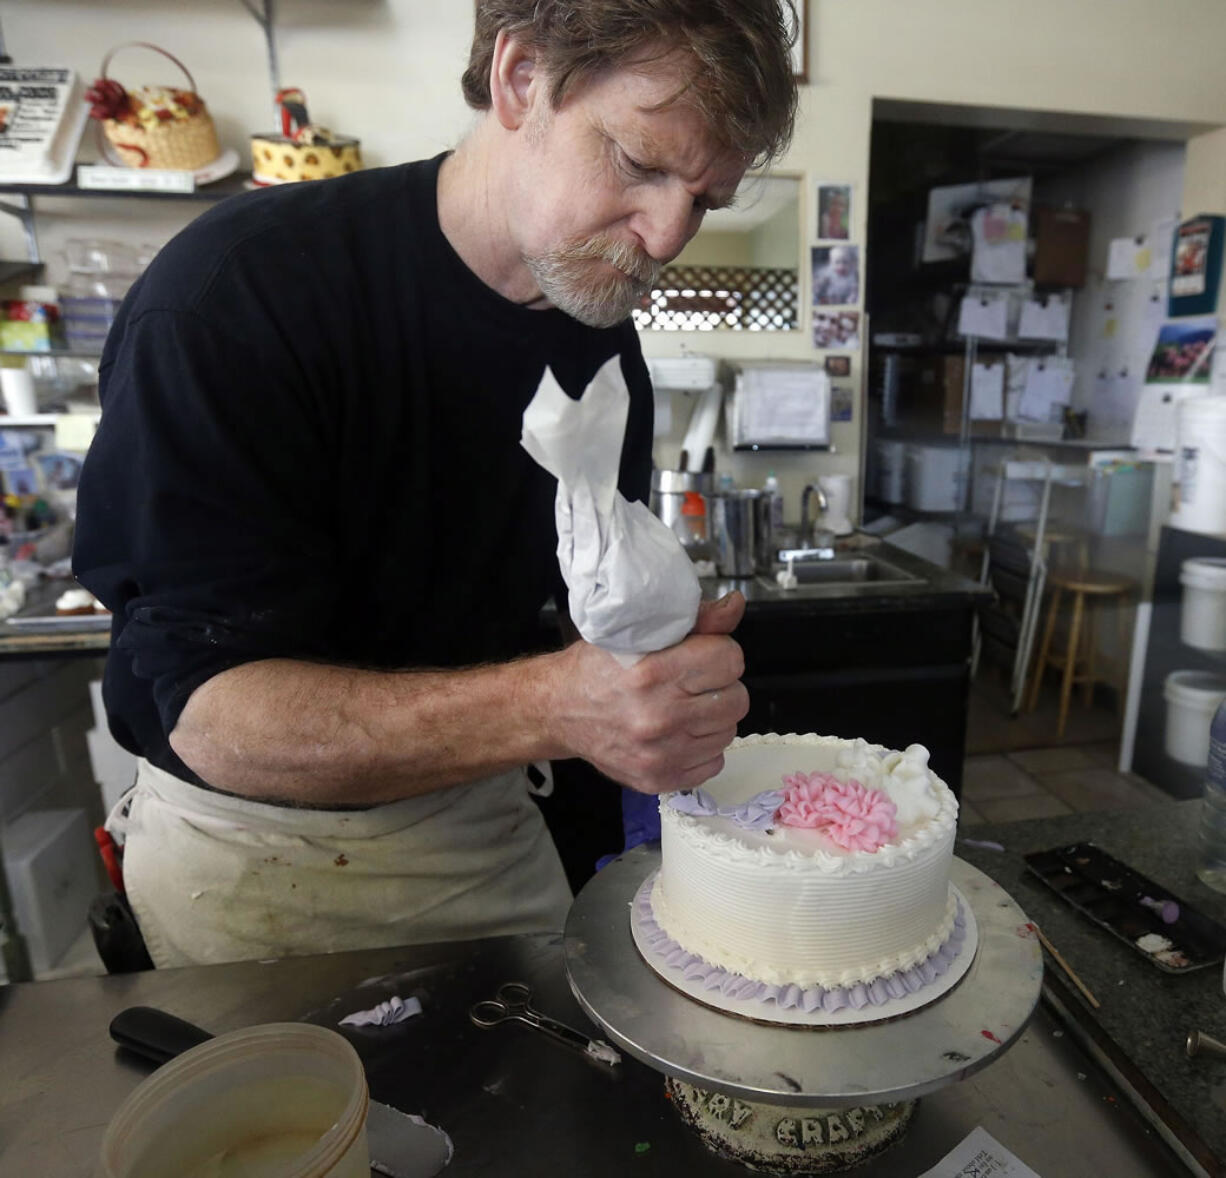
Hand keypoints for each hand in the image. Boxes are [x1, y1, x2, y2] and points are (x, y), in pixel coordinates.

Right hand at [545, 592, 749, 793]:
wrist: (559, 710)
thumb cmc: (597, 669)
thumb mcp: (639, 632)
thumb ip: (694, 620)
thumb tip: (734, 605)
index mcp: (653, 673)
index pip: (730, 660)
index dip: (720, 652)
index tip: (704, 655)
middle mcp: (658, 718)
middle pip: (736, 699)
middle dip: (720, 685)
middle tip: (694, 682)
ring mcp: (660, 754)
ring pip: (728, 731)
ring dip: (712, 717)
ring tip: (683, 705)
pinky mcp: (659, 779)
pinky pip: (714, 762)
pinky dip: (702, 746)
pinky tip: (678, 731)